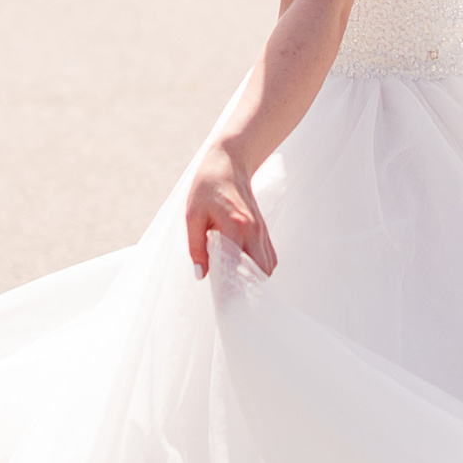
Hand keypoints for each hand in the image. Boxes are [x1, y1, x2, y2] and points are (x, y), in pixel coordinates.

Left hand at [185, 142, 276, 281]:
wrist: (229, 163)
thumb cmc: (207, 187)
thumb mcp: (193, 215)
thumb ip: (196, 247)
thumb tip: (201, 275)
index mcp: (234, 226)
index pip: (239, 266)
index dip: (234, 286)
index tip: (225, 299)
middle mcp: (253, 231)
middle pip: (261, 271)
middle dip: (249, 287)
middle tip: (232, 295)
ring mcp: (262, 230)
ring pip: (268, 266)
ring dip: (256, 278)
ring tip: (238, 285)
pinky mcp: (264, 230)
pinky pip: (269, 257)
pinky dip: (260, 268)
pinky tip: (245, 271)